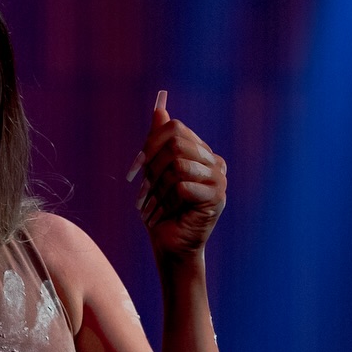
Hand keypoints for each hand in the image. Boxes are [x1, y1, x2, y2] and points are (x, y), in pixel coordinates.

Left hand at [131, 94, 226, 267]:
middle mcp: (215, 163)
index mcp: (203, 153)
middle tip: (142, 193)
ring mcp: (219, 180)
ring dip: (156, 188)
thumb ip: (159, 139)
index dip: (149, 145)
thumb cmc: (161, 211)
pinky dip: (165, 201)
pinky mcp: (216, 198)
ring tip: (153, 206)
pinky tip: (165, 214)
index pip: (175, 129)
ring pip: (177, 164)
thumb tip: (160, 104)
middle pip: (175, 143)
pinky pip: (182, 185)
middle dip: (151, 168)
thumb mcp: (155, 170)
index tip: (133, 171)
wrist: (170, 247)